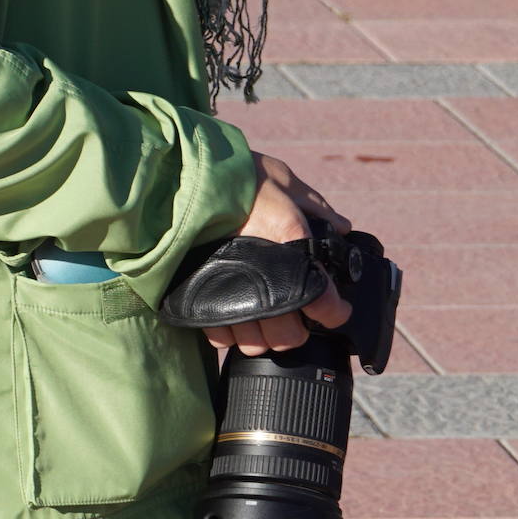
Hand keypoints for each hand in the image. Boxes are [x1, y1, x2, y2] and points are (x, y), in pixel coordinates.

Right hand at [203, 152, 352, 354]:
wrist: (175, 179)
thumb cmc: (232, 175)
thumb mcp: (281, 178)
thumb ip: (314, 206)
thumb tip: (341, 226)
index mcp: (290, 241)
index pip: (324, 302)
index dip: (335, 312)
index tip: (336, 310)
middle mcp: (262, 276)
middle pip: (288, 337)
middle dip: (296, 331)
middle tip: (295, 315)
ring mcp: (229, 293)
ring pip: (253, 343)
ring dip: (261, 334)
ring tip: (261, 315)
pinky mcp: (198, 301)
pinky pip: (220, 337)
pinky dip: (229, 332)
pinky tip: (233, 313)